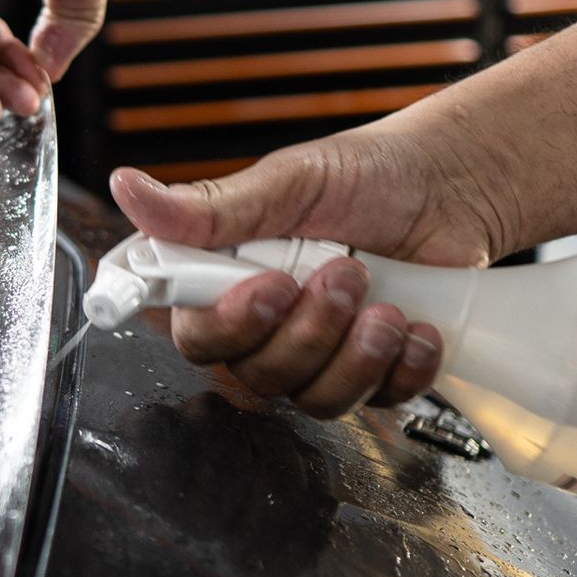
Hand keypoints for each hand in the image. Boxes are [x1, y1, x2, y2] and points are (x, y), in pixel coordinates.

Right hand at [110, 121, 519, 417]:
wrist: (451, 186)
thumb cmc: (365, 175)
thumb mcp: (288, 182)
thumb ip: (210, 206)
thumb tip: (126, 187)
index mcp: (229, 279)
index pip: (195, 333)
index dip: (226, 325)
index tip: (268, 290)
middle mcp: (267, 325)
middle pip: (255, 374)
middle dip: (307, 331)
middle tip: (343, 273)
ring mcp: (320, 354)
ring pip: (314, 398)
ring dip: (354, 356)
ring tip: (386, 304)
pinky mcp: (373, 372)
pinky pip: (377, 402)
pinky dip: (402, 368)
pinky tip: (417, 327)